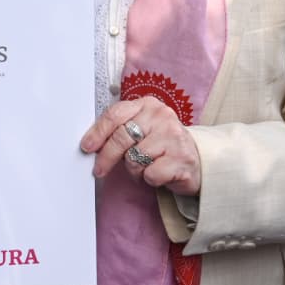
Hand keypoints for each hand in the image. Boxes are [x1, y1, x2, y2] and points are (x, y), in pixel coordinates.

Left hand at [79, 98, 201, 194]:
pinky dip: (149, 179)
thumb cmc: (162, 144)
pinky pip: (150, 174)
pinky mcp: (181, 159)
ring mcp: (173, 137)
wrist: (197, 159)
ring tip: (145, 166)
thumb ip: (121, 129)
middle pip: (121, 137)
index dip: (97, 132)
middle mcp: (162, 117)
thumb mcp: (142, 129)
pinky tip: (159, 173)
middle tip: (99, 169)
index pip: (115, 115)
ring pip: (134, 158)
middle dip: (106, 157)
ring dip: (134, 169)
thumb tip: (91, 144)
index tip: (86, 146)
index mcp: (148, 105)